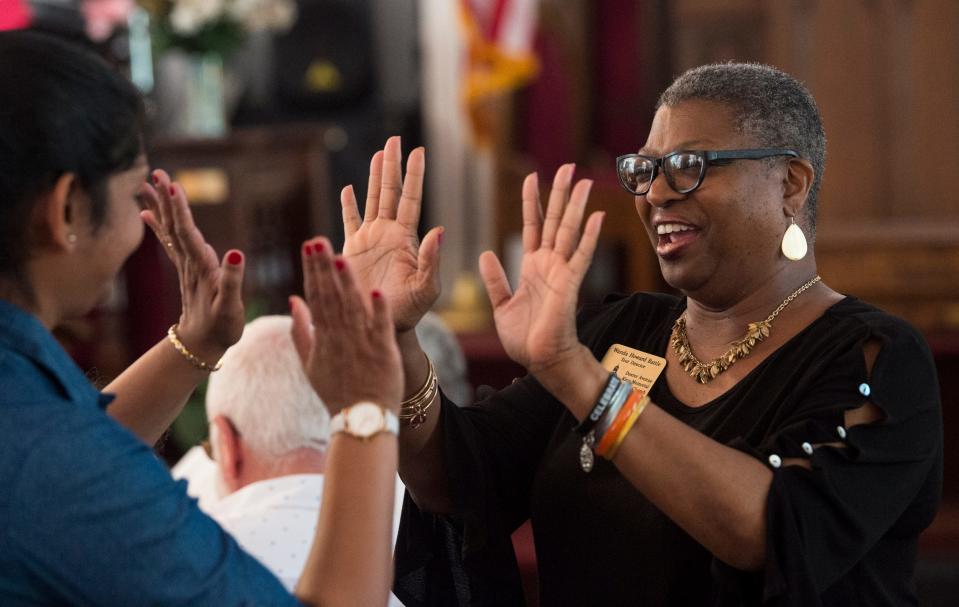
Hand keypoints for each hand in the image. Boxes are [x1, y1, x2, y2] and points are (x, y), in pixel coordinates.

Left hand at [140, 170, 244, 363]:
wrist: (201, 346)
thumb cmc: (221, 328)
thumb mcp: (231, 307)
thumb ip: (232, 280)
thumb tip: (236, 250)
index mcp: (202, 268)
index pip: (188, 233)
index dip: (180, 209)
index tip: (172, 185)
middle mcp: (189, 263)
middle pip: (174, 226)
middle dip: (166, 199)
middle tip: (155, 172)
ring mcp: (186, 265)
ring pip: (170, 230)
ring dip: (160, 205)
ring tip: (146, 182)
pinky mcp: (186, 269)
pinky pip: (170, 242)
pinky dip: (158, 224)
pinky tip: (145, 210)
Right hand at [290, 237, 402, 414]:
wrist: (360, 419)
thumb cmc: (336, 391)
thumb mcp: (309, 364)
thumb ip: (300, 331)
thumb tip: (293, 299)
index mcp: (323, 337)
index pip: (316, 297)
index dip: (312, 270)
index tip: (309, 246)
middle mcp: (341, 337)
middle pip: (331, 297)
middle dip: (324, 268)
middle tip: (319, 241)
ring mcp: (362, 344)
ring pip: (353, 309)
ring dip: (348, 284)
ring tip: (342, 258)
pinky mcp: (383, 353)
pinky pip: (380, 329)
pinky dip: (378, 312)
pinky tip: (376, 293)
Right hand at [340, 136, 442, 331]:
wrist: (382, 325)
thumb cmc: (410, 311)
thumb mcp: (427, 288)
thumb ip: (432, 260)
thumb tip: (440, 230)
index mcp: (407, 239)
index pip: (411, 199)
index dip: (414, 175)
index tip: (419, 151)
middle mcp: (389, 234)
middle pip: (390, 192)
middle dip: (392, 166)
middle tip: (395, 139)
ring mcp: (370, 241)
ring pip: (372, 201)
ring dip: (373, 177)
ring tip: (378, 153)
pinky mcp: (353, 251)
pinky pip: (349, 222)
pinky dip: (348, 205)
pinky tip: (349, 188)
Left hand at [478, 165, 603, 375]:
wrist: (541, 361)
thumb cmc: (525, 339)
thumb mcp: (501, 305)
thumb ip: (495, 280)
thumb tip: (486, 254)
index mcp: (531, 267)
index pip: (532, 226)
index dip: (532, 201)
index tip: (531, 176)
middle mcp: (549, 264)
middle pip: (554, 220)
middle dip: (559, 193)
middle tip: (567, 166)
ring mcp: (561, 272)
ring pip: (569, 231)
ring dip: (576, 206)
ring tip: (583, 180)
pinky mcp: (570, 284)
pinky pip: (581, 256)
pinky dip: (589, 236)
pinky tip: (597, 216)